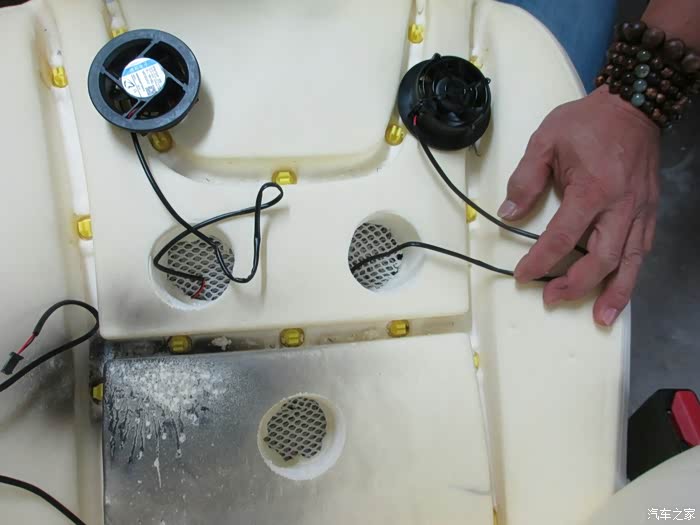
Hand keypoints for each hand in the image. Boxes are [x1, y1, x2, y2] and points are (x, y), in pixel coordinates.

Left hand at [498, 86, 660, 325]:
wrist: (635, 104)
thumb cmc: (588, 121)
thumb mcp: (546, 140)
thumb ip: (525, 179)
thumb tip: (508, 213)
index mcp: (593, 189)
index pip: (563, 237)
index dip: (541, 260)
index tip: (523, 275)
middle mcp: (622, 207)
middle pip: (602, 259)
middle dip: (576, 285)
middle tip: (552, 298)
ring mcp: (641, 211)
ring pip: (631, 262)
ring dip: (615, 293)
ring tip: (600, 318)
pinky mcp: (650, 211)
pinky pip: (643, 249)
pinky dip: (632, 273)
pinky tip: (621, 288)